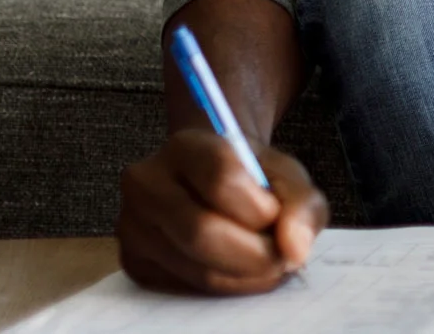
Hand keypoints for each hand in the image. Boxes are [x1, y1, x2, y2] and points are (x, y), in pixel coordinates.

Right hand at [117, 130, 327, 293]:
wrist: (213, 183)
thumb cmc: (252, 177)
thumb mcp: (286, 175)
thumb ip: (300, 204)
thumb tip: (295, 249)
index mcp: (186, 145)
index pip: (221, 179)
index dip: (259, 208)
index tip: (275, 215)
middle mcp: (146, 182)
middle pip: (201, 232)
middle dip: (255, 254)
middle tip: (281, 256)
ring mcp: (132, 224)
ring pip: (197, 269)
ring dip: (246, 275)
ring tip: (265, 260)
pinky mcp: (134, 261)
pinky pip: (186, 287)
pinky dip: (227, 286)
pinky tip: (239, 269)